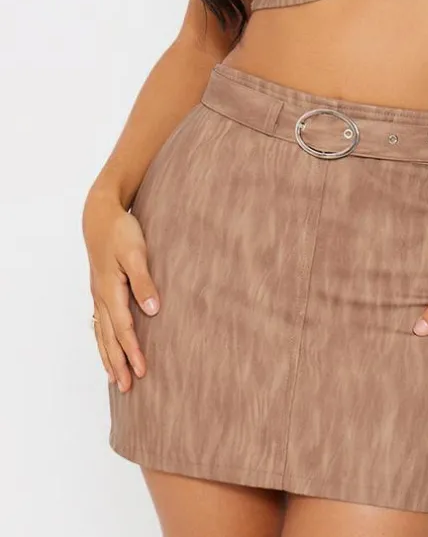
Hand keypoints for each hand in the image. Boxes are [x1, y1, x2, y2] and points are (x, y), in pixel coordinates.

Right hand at [82, 190, 159, 393]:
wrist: (101, 215)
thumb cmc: (121, 232)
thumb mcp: (136, 253)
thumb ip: (144, 281)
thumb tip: (153, 310)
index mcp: (110, 290)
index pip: (123, 328)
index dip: (132, 351)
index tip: (142, 371)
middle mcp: (101, 297)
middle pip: (110, 337)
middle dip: (119, 363)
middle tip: (128, 388)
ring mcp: (98, 295)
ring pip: (102, 333)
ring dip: (109, 357)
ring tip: (116, 380)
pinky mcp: (100, 291)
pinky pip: (100, 324)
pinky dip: (103, 341)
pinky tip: (106, 350)